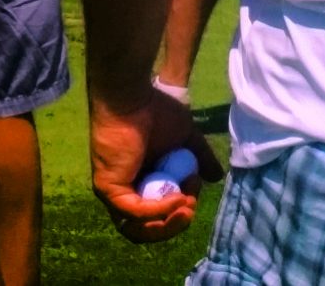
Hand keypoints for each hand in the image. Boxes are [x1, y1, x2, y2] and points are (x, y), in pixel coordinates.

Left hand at [90, 84, 222, 242]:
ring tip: (186, 209)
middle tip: (190, 210)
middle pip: (147, 228)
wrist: (132, 96)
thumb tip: (216, 177)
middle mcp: (124, 190)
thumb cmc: (155, 110)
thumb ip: (200, 157)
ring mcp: (113, 192)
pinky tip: (178, 198)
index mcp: (140, 181)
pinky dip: (160, 210)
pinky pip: (136, 211)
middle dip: (173, 225)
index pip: (157, 214)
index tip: (195, 191)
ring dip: (166, 225)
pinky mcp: (108, 189)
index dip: (178, 211)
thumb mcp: (186, 138)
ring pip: (138, 228)